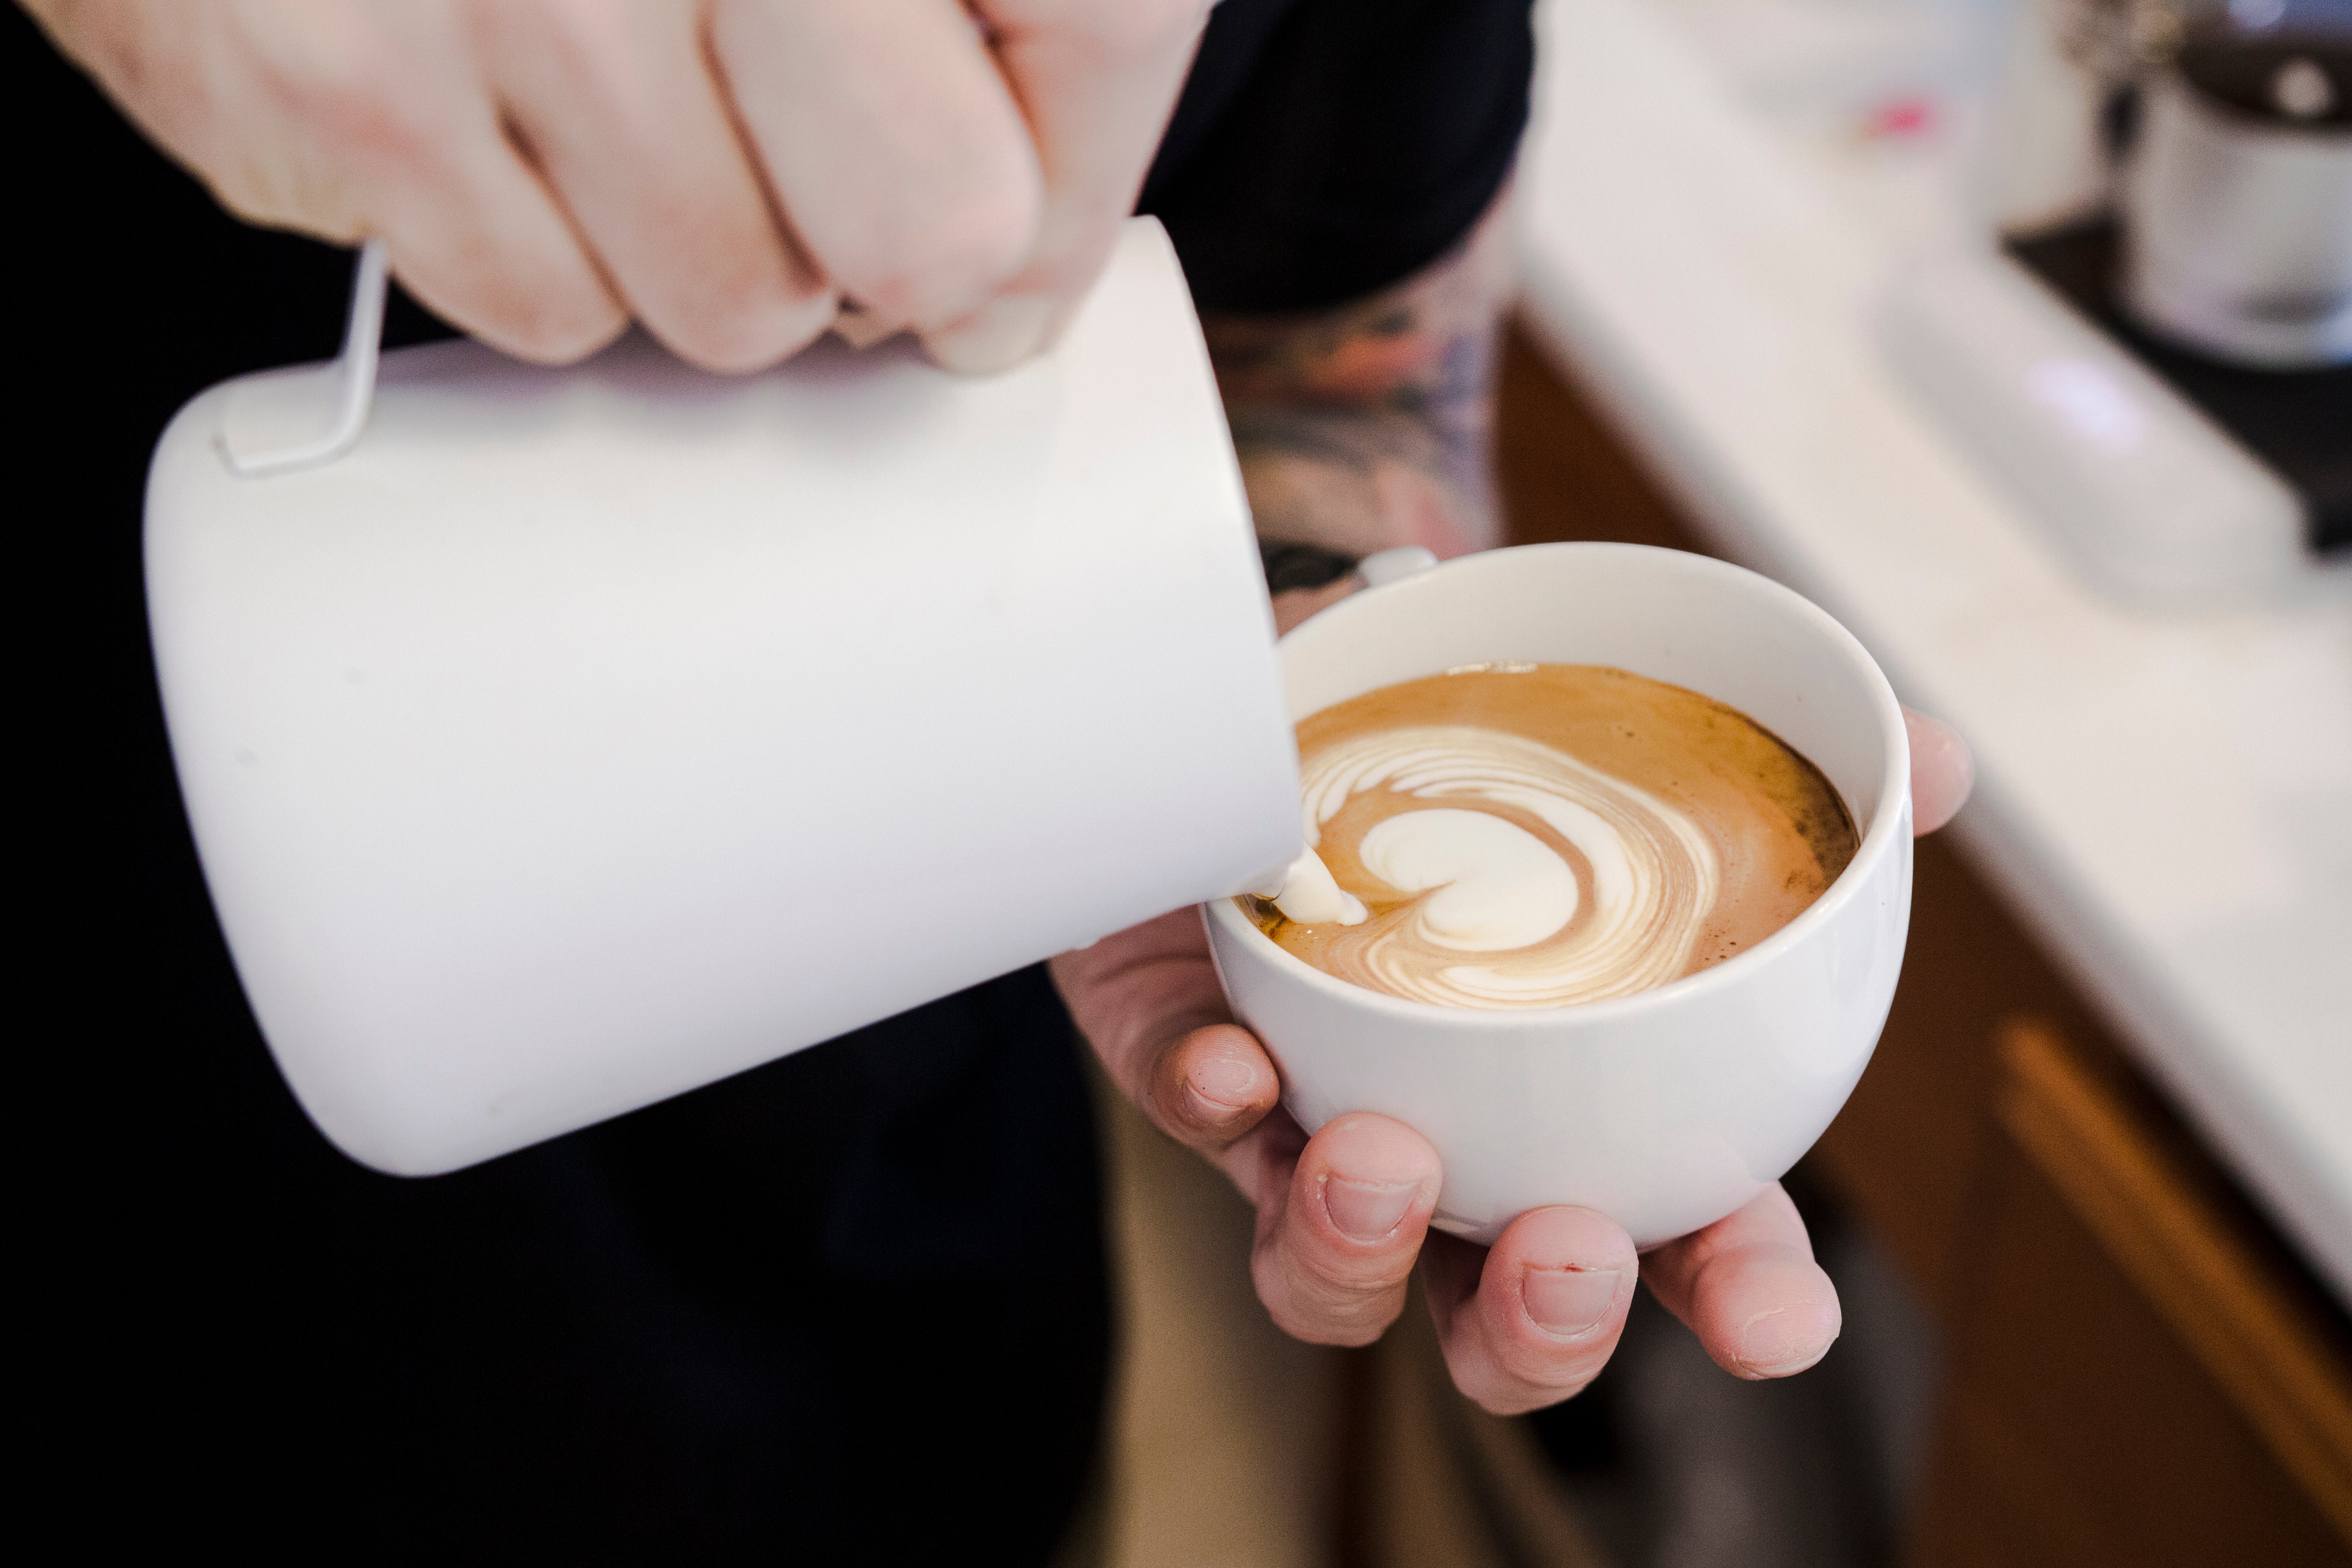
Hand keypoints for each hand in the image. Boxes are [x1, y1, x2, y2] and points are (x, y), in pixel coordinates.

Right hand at [26, 0, 1205, 371]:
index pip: (1101, 23)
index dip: (1070, 173)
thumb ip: (956, 25)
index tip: (1007, 231)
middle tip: (793, 156)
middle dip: (884, 244)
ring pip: (740, 308)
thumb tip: (1002, 285)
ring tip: (602, 92)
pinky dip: (535, 250)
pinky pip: (554, 310)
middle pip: (933, 223)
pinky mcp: (343, 78)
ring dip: (695, 247)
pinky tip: (482, 104)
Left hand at [1051, 706, 1973, 1415]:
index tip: (1778, 1320)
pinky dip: (1218, 1106)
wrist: (1281, 684)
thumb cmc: (1483, 742)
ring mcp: (1318, 1118)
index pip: (1692, 1236)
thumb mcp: (1629, 723)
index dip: (1741, 1295)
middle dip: (1546, 1325)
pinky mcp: (1200, 1064)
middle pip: (1509, 1315)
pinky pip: (1201, 1128)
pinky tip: (1238, 1064)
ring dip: (1357, 1253)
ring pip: (1335, 1279)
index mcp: (1598, 1097)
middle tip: (1571, 1249)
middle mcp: (1461, 1138)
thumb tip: (1940, 772)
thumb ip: (1785, 757)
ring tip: (1380, 1159)